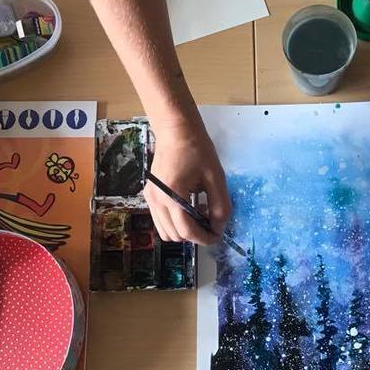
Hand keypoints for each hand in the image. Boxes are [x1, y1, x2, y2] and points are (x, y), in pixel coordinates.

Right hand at [144, 116, 231, 245]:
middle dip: (195, 235)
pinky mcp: (149, 195)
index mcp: (172, 195)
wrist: (175, 131)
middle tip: (210, 221)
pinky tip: (188, 207)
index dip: (205, 238)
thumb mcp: (216, 177)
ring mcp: (150, 199)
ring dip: (184, 230)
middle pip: (175, 236)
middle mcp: (156, 200)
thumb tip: (219, 227)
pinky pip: (161, 220)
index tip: (218, 235)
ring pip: (165, 232)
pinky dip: (175, 222)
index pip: (187, 231)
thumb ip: (220, 205)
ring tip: (199, 214)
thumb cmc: (197, 150)